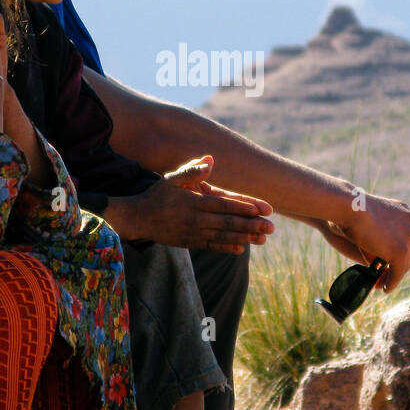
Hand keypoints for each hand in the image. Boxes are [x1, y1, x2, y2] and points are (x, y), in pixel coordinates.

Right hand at [108, 157, 273, 252]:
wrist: (137, 219)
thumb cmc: (157, 196)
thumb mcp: (172, 179)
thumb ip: (192, 171)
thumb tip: (210, 160)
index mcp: (195, 202)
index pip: (224, 205)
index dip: (243, 207)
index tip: (261, 209)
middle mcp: (197, 219)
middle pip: (229, 223)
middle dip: (251, 225)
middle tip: (271, 228)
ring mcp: (194, 233)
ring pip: (224, 236)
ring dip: (244, 238)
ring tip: (262, 239)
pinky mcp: (190, 242)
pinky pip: (211, 246)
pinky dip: (227, 248)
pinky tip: (241, 249)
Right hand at [302, 191, 409, 292]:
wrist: (350, 206)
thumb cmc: (351, 208)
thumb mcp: (369, 218)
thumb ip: (377, 234)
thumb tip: (375, 255)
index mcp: (405, 213)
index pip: (407, 237)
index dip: (399, 250)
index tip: (389, 259)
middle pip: (409, 250)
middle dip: (398, 263)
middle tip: (385, 273)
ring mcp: (409, 238)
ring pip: (405, 262)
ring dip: (395, 274)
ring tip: (384, 282)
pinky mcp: (401, 252)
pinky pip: (399, 272)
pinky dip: (392, 282)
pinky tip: (385, 287)